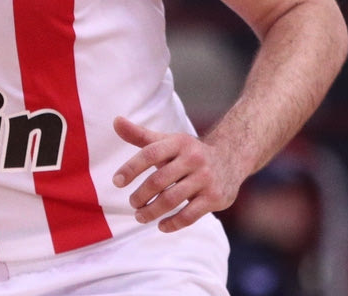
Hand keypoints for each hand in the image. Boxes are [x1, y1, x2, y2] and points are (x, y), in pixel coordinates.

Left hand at [111, 116, 241, 232]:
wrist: (231, 158)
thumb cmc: (189, 152)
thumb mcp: (168, 141)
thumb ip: (140, 135)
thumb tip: (116, 121)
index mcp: (178, 142)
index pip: (149, 154)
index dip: (131, 168)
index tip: (116, 182)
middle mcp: (193, 158)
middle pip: (158, 180)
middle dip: (140, 195)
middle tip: (132, 203)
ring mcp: (205, 179)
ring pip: (171, 200)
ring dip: (151, 211)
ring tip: (140, 216)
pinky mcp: (215, 198)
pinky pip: (189, 215)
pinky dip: (172, 223)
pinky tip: (161, 226)